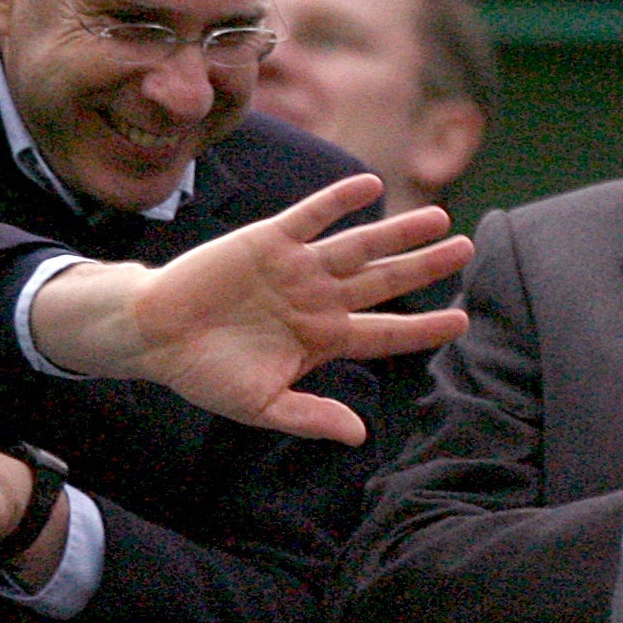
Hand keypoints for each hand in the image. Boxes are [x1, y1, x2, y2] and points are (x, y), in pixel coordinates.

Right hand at [29, 172, 473, 443]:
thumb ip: (312, 417)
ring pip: (359, 245)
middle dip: (426, 266)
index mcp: (324, 339)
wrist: (154, 335)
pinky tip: (371, 186)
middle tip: (468, 249)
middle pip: (385, 281)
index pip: (386, 332)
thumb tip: (360, 436)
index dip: (424, 327)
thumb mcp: (262, 406)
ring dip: (398, 231)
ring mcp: (298, 267)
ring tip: (439, 217)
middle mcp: (319, 298)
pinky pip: (312, 215)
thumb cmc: (206, 374)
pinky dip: (340, 200)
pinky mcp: (269, 240)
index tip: (462, 320)